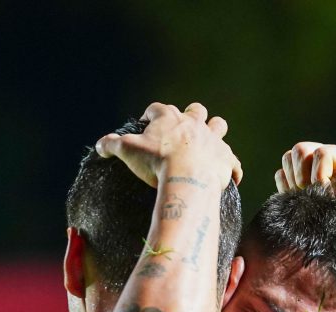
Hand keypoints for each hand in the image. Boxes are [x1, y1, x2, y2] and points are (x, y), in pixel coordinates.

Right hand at [95, 102, 242, 189]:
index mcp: (170, 118)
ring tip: (209, 141)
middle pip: (196, 110)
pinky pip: (234, 163)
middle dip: (191, 115)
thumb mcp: (128, 151)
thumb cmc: (156, 162)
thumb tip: (100, 144)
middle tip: (183, 129)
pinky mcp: (226, 159)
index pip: (158, 108)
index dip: (152, 114)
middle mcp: (194, 123)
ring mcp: (213, 140)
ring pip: (219, 125)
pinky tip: (231, 175)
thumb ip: (112, 145)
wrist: (186, 178)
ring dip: (215, 131)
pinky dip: (232, 168)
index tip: (147, 121)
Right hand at [274, 142, 335, 235]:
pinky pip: (282, 174)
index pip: (323, 153)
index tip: (325, 196)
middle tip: (312, 197)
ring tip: (307, 199)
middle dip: (301, 175)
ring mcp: (315, 166)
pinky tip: (300, 202)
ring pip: (289, 159)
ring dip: (292, 181)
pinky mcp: (304, 178)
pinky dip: (285, 188)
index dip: (318, 174)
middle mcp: (332, 157)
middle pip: (301, 150)